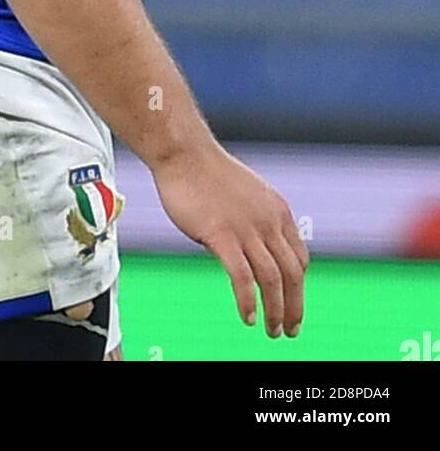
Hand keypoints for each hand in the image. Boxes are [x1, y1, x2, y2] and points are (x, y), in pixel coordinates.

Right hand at [151, 140, 308, 337]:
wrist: (185, 153)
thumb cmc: (208, 173)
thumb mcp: (246, 195)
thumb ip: (255, 222)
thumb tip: (250, 254)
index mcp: (278, 211)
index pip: (300, 258)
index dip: (298, 286)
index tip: (292, 303)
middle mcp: (269, 221)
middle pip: (293, 274)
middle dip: (295, 307)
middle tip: (291, 330)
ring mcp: (246, 229)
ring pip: (272, 280)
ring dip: (276, 311)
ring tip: (272, 331)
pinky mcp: (222, 235)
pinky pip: (243, 277)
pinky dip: (248, 301)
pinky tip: (247, 317)